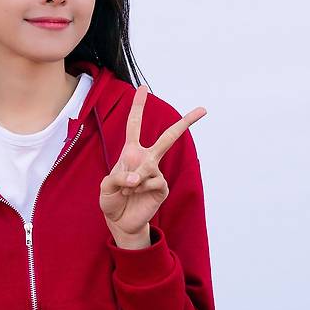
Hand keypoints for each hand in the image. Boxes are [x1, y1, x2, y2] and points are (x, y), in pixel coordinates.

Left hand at [99, 86, 206, 242]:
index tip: (143, 88)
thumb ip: (117, 178)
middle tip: (203, 109)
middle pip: (168, 137)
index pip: (134, 125)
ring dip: (133, 180)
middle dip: (186, 122)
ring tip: (126, 191)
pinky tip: (135, 195)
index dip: (138, 107)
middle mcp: (147, 159)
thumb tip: (137, 177)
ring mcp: (156, 173)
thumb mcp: (105, 187)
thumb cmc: (112, 200)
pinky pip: (152, 182)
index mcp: (131, 152)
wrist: (120, 221)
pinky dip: (140, 188)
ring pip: (149, 166)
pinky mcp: (162, 188)